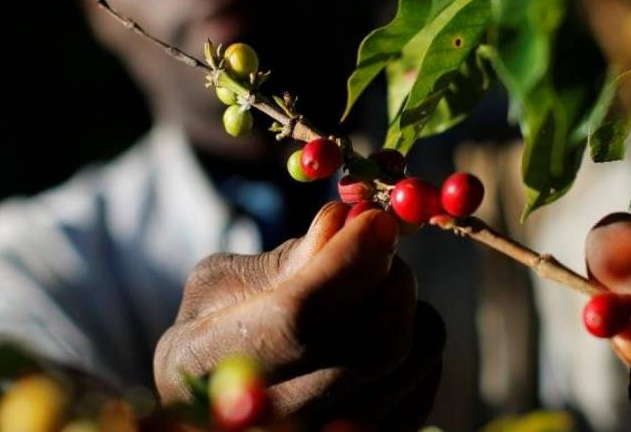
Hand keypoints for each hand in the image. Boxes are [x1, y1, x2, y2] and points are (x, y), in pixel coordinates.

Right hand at [154, 202, 443, 429]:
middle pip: (374, 347)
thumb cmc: (218, 326)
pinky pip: (426, 386)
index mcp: (204, 363)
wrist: (223, 395)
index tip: (377, 220)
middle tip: (381, 247)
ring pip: (412, 363)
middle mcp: (265, 423)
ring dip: (409, 307)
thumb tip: (346, 222)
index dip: (350, 262)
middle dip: (390, 278)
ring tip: (377, 287)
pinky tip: (385, 326)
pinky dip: (418, 342)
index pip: (302, 319)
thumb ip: (286, 259)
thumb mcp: (223, 282)